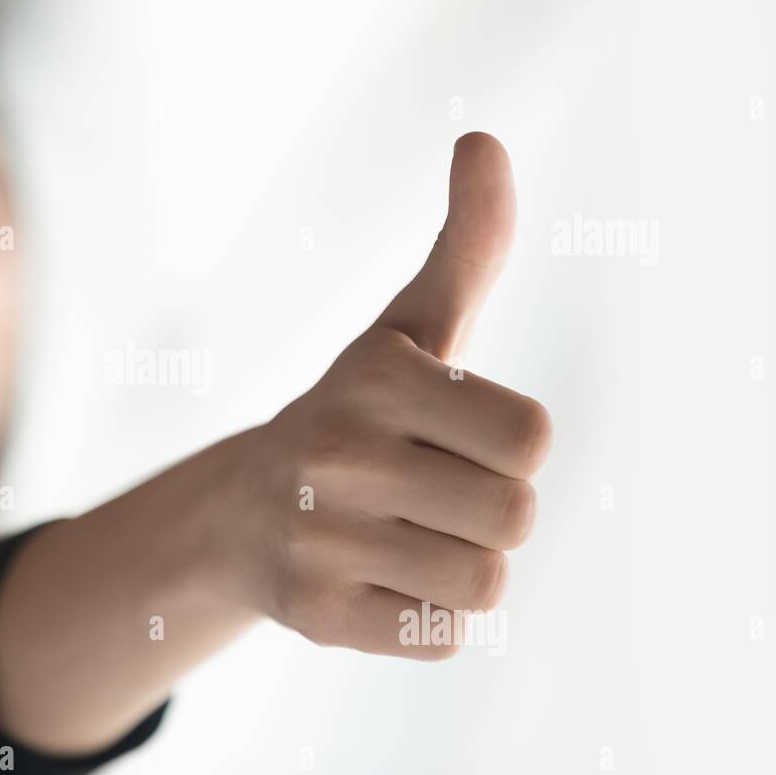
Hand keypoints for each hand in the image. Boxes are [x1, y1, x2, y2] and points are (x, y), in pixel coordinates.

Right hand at [233, 132, 552, 657]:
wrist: (242, 512)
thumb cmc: (359, 414)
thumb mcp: (413, 327)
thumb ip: (467, 241)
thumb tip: (483, 139)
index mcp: (378, 379)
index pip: (533, 437)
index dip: (508, 443)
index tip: (453, 434)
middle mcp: (340, 455)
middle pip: (516, 516)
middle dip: (488, 509)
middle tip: (427, 493)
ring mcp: (320, 539)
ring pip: (484, 583)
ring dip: (460, 564)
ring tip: (403, 538)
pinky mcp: (314, 615)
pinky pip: (442, 635)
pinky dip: (425, 615)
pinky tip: (377, 581)